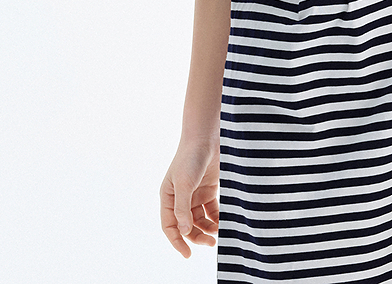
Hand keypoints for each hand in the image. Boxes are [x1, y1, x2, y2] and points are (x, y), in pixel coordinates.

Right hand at [160, 138, 219, 257]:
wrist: (206, 137)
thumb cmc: (190, 157)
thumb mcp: (184, 183)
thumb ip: (183, 208)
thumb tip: (184, 231)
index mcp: (168, 197)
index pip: (170, 226)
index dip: (177, 241)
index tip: (187, 255)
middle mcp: (180, 198)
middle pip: (187, 226)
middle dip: (197, 237)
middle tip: (211, 244)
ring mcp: (195, 195)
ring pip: (199, 220)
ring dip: (208, 229)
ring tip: (218, 233)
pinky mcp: (208, 190)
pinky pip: (211, 211)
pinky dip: (216, 218)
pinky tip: (222, 222)